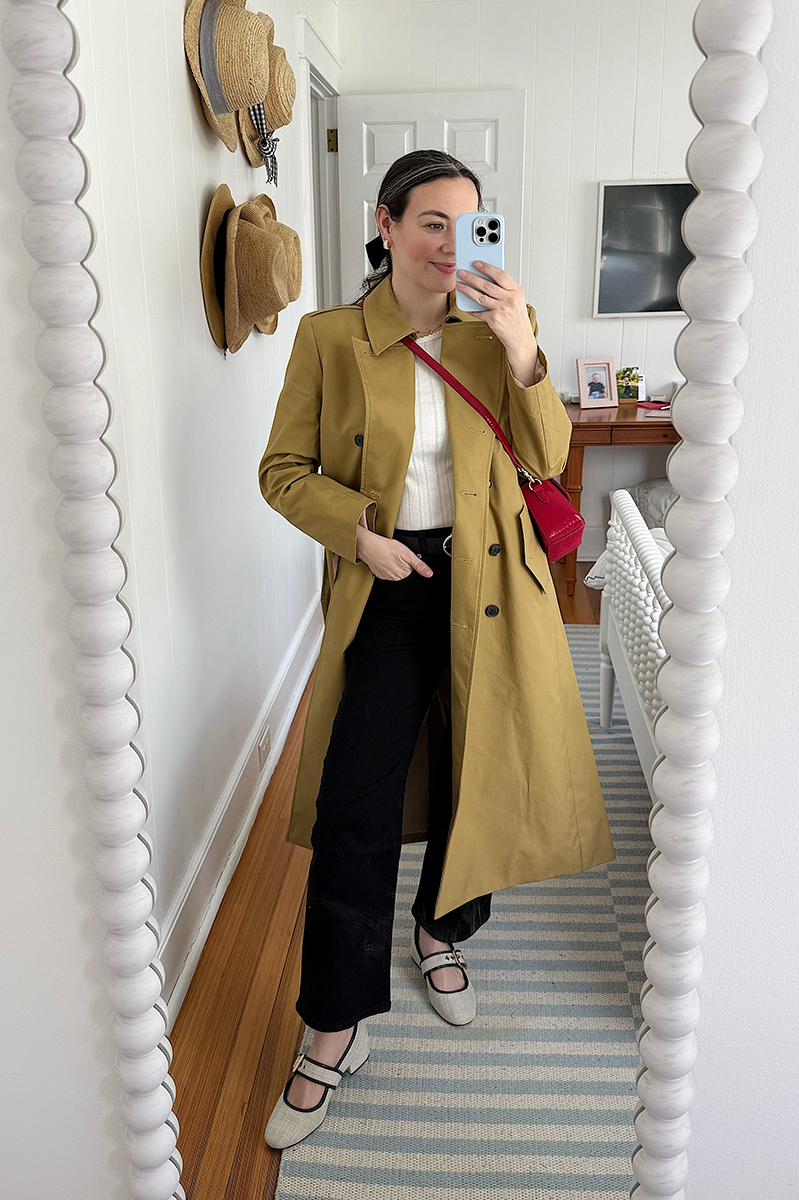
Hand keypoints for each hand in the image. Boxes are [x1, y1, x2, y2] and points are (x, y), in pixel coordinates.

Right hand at [356, 526, 433, 579]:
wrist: (369, 546)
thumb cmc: (386, 547)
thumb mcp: (407, 554)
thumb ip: (419, 565)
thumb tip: (429, 574)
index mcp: (403, 574)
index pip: (412, 572)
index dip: (410, 563)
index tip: (405, 558)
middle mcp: (395, 579)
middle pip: (404, 573)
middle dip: (403, 564)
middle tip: (397, 556)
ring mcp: (386, 577)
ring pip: (395, 572)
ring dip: (395, 565)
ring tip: (390, 557)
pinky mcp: (379, 575)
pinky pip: (387, 572)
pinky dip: (387, 566)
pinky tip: (385, 559)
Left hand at [456, 261, 543, 385]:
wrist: (520, 338)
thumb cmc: (517, 318)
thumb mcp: (516, 300)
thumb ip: (504, 289)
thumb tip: (486, 277)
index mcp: (516, 291)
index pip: (500, 275)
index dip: (487, 267)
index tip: (477, 263)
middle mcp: (509, 299)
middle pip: (487, 284)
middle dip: (472, 277)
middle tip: (463, 272)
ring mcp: (501, 310)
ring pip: (480, 296)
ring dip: (467, 289)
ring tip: (460, 284)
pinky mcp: (494, 320)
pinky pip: (479, 312)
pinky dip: (471, 308)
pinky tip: (466, 304)